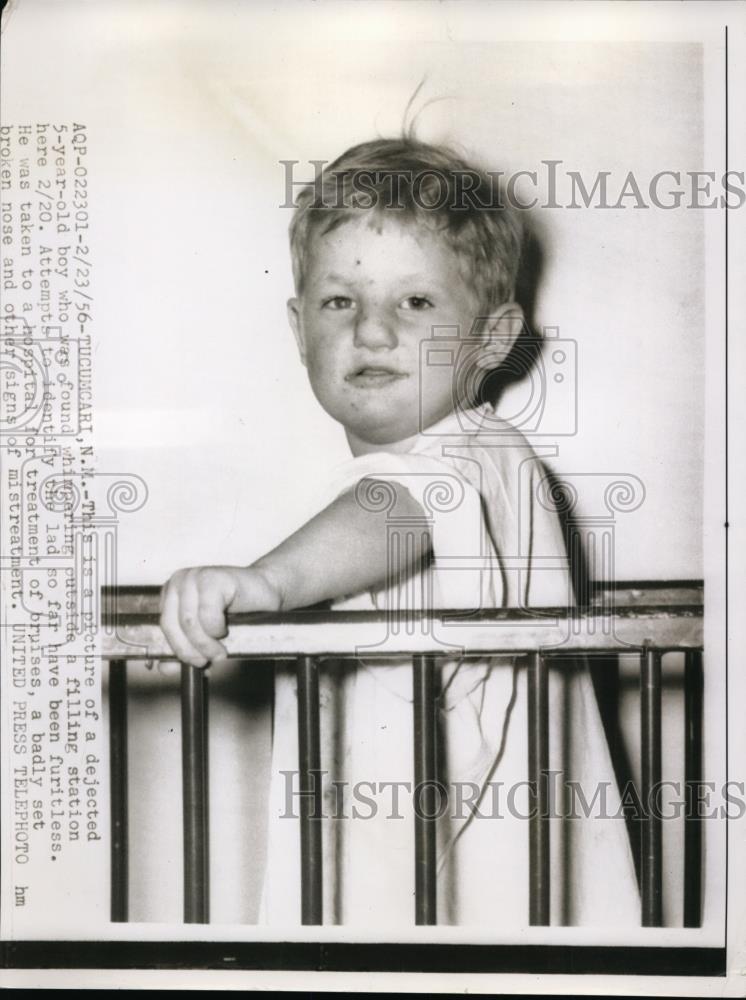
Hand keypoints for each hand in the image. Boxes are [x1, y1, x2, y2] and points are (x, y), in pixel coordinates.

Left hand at [159, 565, 281, 666]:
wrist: (267, 590)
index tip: (194, 663)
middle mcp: (179, 581)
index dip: (178, 649)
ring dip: (206, 644)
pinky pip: (207, 615)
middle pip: (172, 625)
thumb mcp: (205, 632)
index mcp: (172, 591)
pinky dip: (216, 629)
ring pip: (189, 623)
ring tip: (220, 650)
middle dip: (190, 649)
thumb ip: (184, 647)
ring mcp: (195, 577)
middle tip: (207, 661)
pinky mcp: (213, 579)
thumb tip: (165, 669)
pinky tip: (225, 629)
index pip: (164, 626)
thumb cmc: (238, 609)